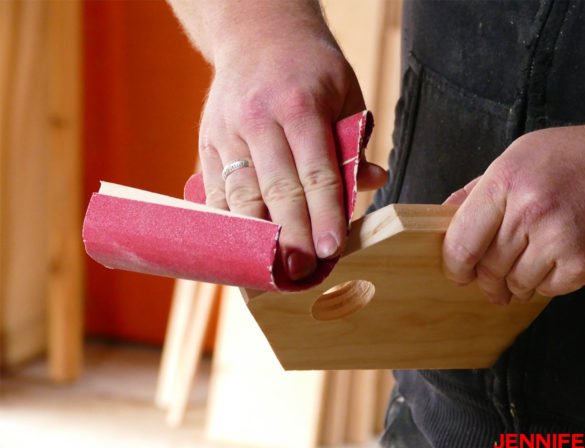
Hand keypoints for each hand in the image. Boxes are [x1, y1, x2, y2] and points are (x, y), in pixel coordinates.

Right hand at [198, 31, 385, 280]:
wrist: (256, 33)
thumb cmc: (309, 68)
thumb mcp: (345, 92)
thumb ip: (354, 141)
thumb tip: (371, 182)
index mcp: (299, 105)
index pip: (316, 172)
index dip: (325, 214)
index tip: (331, 250)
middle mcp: (258, 119)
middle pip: (277, 189)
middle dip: (292, 235)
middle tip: (302, 271)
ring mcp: (227, 131)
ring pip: (240, 195)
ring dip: (257, 237)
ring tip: (271, 269)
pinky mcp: (207, 141)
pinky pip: (215, 191)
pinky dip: (228, 222)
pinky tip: (240, 247)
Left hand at [442, 120, 584, 303]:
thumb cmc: (579, 159)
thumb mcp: (519, 156)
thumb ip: (478, 190)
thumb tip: (444, 217)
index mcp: (506, 181)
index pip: (461, 241)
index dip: (454, 265)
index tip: (458, 271)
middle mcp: (529, 211)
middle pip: (487, 268)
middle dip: (485, 278)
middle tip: (491, 276)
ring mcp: (558, 239)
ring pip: (515, 284)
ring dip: (516, 282)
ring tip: (530, 261)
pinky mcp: (584, 263)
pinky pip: (547, 290)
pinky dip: (546, 283)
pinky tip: (557, 260)